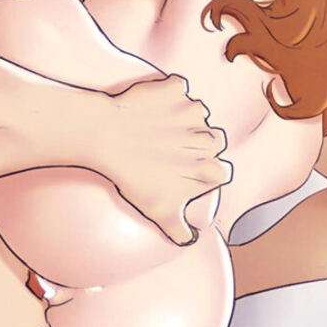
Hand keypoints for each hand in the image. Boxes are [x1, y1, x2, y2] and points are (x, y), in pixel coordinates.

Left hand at [109, 69, 232, 246]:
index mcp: (210, 167)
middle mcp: (208, 136)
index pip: (221, 171)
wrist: (106, 138)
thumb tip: (189, 239)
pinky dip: (167, 94)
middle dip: (197, 145)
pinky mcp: (174, 88)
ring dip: (184, 120)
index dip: (205, 172)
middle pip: (214, 141)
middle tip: (171, 151)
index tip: (187, 173)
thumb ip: (180, 229)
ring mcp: (192, 110)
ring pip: (198, 114)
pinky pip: (177, 87)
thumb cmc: (134, 178)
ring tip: (158, 131)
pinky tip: (150, 109)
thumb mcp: (159, 211)